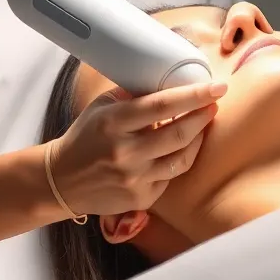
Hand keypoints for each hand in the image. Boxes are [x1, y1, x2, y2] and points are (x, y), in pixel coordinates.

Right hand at [50, 80, 227, 215]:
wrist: (62, 180)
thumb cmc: (85, 136)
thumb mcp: (102, 106)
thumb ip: (133, 95)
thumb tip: (168, 80)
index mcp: (114, 122)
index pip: (162, 105)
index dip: (194, 95)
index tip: (217, 87)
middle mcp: (125, 152)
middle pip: (179, 134)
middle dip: (202, 116)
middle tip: (213, 103)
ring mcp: (134, 179)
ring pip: (182, 159)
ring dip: (197, 139)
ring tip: (202, 124)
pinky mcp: (141, 199)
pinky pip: (171, 177)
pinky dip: (179, 160)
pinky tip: (180, 148)